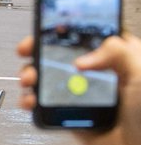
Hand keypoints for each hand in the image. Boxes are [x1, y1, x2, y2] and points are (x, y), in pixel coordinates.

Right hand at [18, 33, 140, 144]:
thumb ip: (118, 52)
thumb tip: (82, 58)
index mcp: (118, 58)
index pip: (89, 35)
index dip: (67, 29)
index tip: (47, 28)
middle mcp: (98, 74)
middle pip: (62, 54)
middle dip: (40, 51)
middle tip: (27, 51)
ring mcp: (82, 95)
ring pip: (50, 79)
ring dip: (32, 75)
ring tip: (29, 79)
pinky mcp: (70, 116)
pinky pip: (46, 105)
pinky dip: (32, 101)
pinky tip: (30, 100)